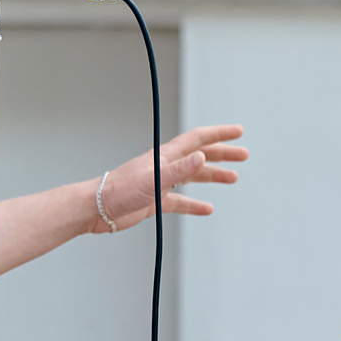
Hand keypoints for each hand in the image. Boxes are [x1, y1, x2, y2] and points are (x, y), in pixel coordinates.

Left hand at [95, 125, 247, 230]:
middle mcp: (165, 166)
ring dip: (213, 176)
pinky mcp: (155, 201)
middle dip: (222, 154)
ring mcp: (160, 184)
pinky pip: (180, 202)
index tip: (238, 132)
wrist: (96, 209)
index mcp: (165, 156)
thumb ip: (179, 169)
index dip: (219, 134)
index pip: (198, 140)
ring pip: (192, 177)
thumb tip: (203, 157)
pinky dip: (195, 204)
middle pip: (200, 156)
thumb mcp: (153, 179)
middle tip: (243, 155)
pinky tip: (207, 209)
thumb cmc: (119, 191)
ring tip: (233, 178)